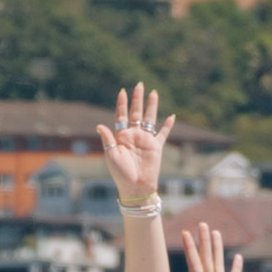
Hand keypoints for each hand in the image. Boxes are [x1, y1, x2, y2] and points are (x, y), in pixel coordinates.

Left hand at [97, 86, 165, 204]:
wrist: (135, 187)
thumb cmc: (121, 174)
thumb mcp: (111, 156)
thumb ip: (108, 139)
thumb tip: (99, 125)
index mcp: (121, 136)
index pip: (121, 116)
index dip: (122, 103)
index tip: (122, 91)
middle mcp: (133, 135)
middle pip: (136, 113)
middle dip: (137, 99)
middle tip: (139, 84)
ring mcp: (145, 140)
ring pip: (150, 119)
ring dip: (152, 106)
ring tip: (154, 92)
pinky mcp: (156, 147)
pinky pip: (163, 134)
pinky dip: (168, 126)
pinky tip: (172, 116)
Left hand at [175, 218, 242, 271]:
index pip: (194, 264)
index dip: (191, 248)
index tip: (185, 233)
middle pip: (207, 259)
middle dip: (205, 242)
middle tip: (202, 224)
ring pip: (218, 264)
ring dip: (217, 249)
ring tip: (216, 233)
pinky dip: (236, 269)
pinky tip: (236, 257)